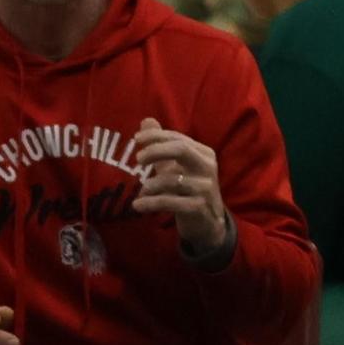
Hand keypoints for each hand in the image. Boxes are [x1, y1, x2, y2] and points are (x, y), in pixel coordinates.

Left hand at [131, 118, 227, 254]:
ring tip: (140, 189)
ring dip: (152, 184)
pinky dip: (151, 203)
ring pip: (173, 180)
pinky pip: (171, 202)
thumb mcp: (176, 166)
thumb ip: (162, 145)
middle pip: (181, 150)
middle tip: (138, 158)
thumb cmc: (189, 190)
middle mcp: (207, 167)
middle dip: (156, 151)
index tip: (136, 139)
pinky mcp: (199, 207)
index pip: (178, 139)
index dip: (156, 137)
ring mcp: (205, 188)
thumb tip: (146, 120)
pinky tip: (138, 205)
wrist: (207, 223)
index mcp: (203, 153)